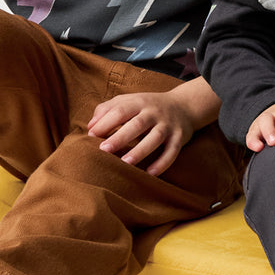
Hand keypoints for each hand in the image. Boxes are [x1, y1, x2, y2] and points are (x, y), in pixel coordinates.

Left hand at [89, 85, 208, 175]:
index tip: (92, 136)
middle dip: (120, 137)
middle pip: (137, 124)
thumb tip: (90, 127)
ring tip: (125, 163)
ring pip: (155, 138)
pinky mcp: (179, 137)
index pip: (121, 110)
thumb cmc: (148, 106)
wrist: (185, 105)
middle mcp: (154, 113)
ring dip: (141, 150)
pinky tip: (150, 173)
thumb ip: (107, 109)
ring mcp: (168, 125)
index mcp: (139, 102)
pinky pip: (172, 151)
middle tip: (104, 150)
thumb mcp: (129, 100)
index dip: (105, 122)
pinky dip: (163, 162)